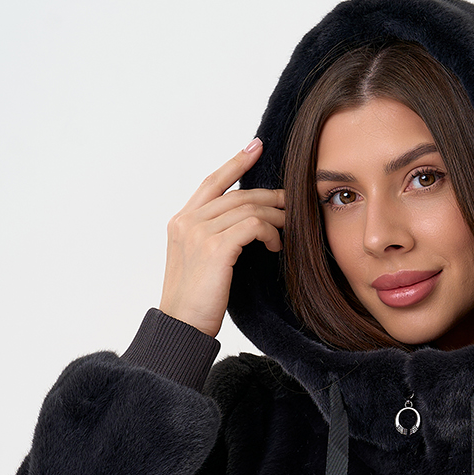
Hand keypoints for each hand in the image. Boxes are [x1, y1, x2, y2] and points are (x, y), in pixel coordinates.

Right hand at [158, 138, 284, 338]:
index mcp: (181, 221)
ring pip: (248, 209)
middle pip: (238, 195)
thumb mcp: (199, 262)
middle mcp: (187, 221)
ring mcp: (199, 233)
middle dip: (269, 196)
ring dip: (275, 217)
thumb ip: (213, 237)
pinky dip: (269, 233)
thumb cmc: (195, 302)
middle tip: (292, 200)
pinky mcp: (215, 248)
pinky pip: (252, 226)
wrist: (182, 327)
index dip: (236, 162)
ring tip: (288, 230)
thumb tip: (244, 225)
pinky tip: (276, 246)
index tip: (256, 146)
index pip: (212, 182)